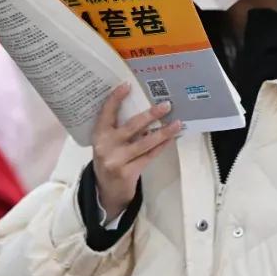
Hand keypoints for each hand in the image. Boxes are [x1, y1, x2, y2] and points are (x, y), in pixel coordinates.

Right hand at [92, 85, 180, 220]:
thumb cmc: (110, 158)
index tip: (127, 85)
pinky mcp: (127, 172)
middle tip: (166, 105)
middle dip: (150, 115)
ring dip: (163, 132)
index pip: (106, 112)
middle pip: (131, 126)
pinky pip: (148, 156)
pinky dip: (161, 146)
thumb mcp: (107, 142)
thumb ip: (119, 128)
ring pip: (144, 142)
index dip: (116, 98)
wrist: (106, 190)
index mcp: (98, 134)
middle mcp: (105, 146)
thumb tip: (146, 108)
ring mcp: (116, 160)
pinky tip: (171, 138)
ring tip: (177, 123)